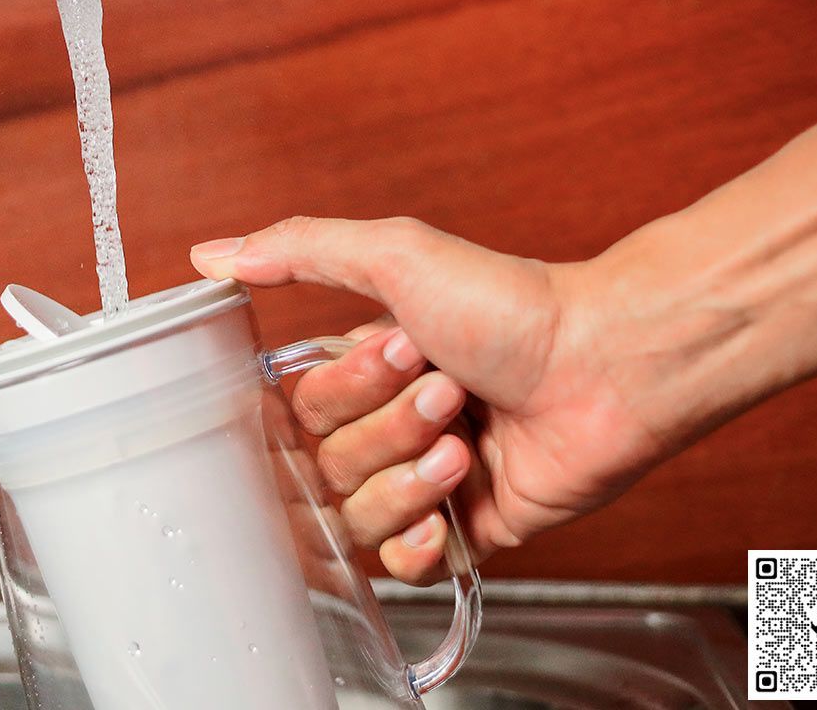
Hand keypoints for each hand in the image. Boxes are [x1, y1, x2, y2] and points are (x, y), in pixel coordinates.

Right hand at [190, 217, 667, 584]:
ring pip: (355, 516)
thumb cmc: (511, 303)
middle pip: (326, 465)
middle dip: (388, 429)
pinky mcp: (464, 529)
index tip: (406, 349)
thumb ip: (297, 249)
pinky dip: (416, 543)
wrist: (606, 365)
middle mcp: (387, 426)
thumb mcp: (395, 254)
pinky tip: (448, 511)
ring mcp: (423, 480)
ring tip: (466, 440)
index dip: (346, 391)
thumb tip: (210, 254)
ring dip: (408, 479)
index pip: (300, 410)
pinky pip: (398, 566)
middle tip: (451, 389)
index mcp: (364, 370)